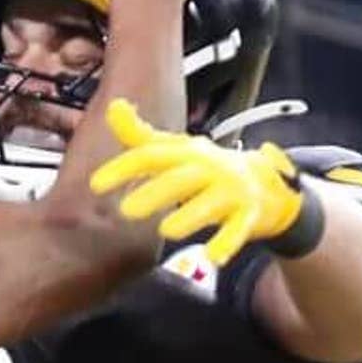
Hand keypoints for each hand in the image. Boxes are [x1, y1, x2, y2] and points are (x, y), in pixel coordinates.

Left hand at [88, 99, 310, 264]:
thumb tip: (114, 105)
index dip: (124, 168)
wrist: (266, 183)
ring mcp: (231, 191)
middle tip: (126, 210)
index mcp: (187, 152)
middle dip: (155, 192)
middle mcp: (209, 168)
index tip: (95, 185)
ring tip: (167, 231)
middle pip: (181, 178)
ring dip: (190, 215)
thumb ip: (140, 136)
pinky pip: (238, 229)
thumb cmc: (208, 169)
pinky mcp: (249, 214)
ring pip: (210, 203)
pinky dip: (227, 243)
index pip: (152, 155)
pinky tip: (212, 257)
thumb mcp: (175, 150)